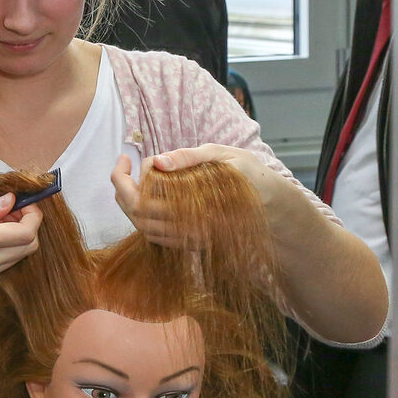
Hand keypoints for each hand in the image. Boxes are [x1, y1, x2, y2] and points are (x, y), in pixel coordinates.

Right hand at [0, 189, 41, 288]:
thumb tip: (9, 203)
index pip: (25, 234)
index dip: (34, 216)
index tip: (26, 202)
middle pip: (27, 248)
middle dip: (28, 226)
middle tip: (11, 209)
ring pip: (16, 258)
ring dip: (15, 238)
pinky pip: (0, 265)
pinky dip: (3, 248)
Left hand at [111, 146, 283, 246]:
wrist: (275, 209)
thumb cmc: (252, 177)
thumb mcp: (225, 156)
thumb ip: (190, 156)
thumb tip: (157, 161)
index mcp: (186, 201)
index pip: (137, 198)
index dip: (121, 178)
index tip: (125, 158)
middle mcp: (182, 224)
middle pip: (133, 212)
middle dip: (122, 187)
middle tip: (125, 165)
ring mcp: (185, 236)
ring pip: (141, 225)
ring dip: (130, 201)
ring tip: (135, 178)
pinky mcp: (190, 241)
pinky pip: (155, 234)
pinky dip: (144, 214)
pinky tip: (151, 195)